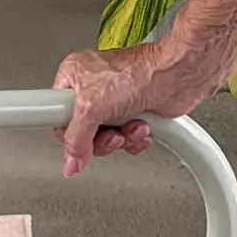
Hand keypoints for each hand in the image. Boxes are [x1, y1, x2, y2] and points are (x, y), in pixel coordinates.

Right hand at [53, 43, 188, 175]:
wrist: (177, 75)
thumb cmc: (139, 73)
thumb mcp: (91, 107)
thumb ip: (76, 139)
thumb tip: (70, 163)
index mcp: (74, 77)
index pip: (59, 117)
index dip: (69, 135)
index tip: (76, 145)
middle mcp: (93, 88)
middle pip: (84, 133)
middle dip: (102, 139)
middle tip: (112, 133)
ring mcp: (116, 101)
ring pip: (107, 138)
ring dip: (123, 138)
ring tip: (131, 125)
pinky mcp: (135, 112)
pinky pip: (127, 139)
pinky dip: (136, 138)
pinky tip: (142, 125)